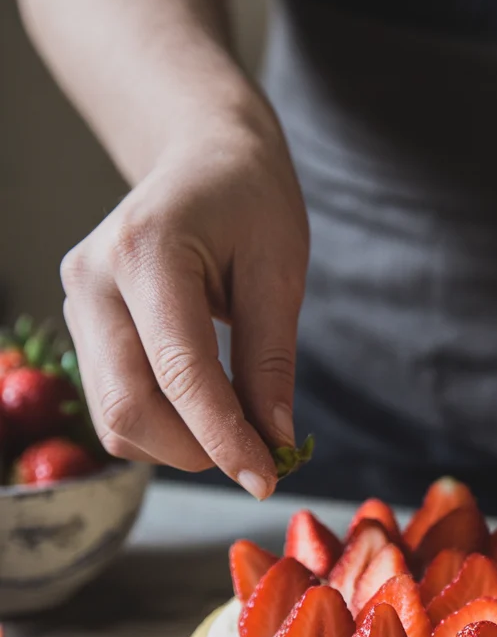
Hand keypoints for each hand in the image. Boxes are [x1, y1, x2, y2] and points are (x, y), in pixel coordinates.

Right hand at [60, 108, 308, 498]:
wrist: (201, 157)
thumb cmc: (250, 202)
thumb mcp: (279, 271)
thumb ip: (271, 360)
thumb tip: (274, 442)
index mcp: (147, 251)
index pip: (180, 372)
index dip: (224, 438)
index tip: (267, 480)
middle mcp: (93, 278)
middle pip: (129, 407)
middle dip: (197, 450)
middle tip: (260, 455)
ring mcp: (76, 302)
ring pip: (114, 418)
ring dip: (178, 445)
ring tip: (236, 423)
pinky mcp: (81, 325)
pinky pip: (112, 405)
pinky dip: (161, 428)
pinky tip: (203, 408)